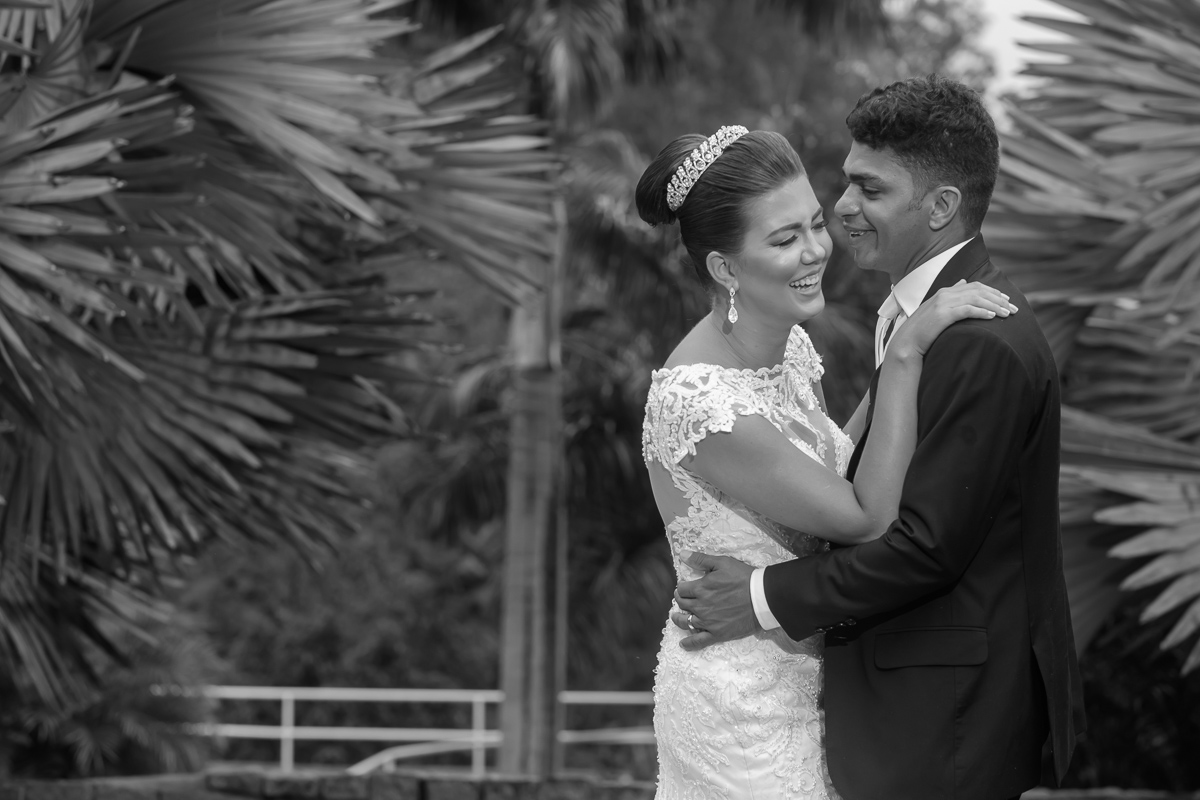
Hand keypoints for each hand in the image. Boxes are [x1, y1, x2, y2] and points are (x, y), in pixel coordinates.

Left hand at [670, 551, 758, 650]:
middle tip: (682, 598)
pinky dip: (689, 643)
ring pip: (686, 622)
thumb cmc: (743, 578)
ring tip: (676, 616)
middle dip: (680, 600)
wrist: (762, 597)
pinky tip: (683, 644)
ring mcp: (708, 622)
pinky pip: (699, 641)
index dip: (682, 587)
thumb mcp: (722, 563)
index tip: (685, 587)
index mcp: (701, 588)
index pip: (682, 589)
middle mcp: (701, 606)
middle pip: (682, 604)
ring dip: (679, 619)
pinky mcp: (717, 634)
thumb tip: (682, 555)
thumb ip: (701, 559)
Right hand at [890, 280, 1016, 359]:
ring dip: (994, 306)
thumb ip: (951, 295)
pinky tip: (992, 316)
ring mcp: (943, 303)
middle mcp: (945, 294)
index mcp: (945, 291)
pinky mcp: (942, 314)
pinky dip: (981, 311)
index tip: (1006, 300)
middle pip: (979, 291)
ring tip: (1007, 314)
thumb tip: (963, 282)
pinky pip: (967, 310)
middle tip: (1014, 309)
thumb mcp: (937, 309)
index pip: (975, 286)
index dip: (993, 291)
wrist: (907, 342)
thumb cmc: (923, 330)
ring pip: (976, 299)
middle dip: (999, 299)